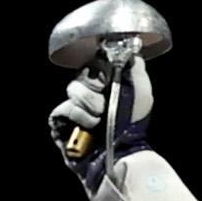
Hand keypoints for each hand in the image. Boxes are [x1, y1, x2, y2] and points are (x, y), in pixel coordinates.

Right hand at [51, 56, 153, 177]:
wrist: (122, 151)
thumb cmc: (133, 124)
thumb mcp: (141, 91)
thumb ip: (135, 67)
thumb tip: (128, 49)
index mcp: (103, 84)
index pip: (92, 63)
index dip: (100, 69)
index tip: (110, 79)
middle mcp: (86, 94)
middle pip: (81, 75)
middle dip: (95, 89)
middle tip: (106, 102)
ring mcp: (72, 107)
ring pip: (72, 90)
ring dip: (90, 104)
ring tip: (101, 118)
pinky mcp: (60, 121)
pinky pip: (64, 108)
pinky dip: (80, 116)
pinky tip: (91, 126)